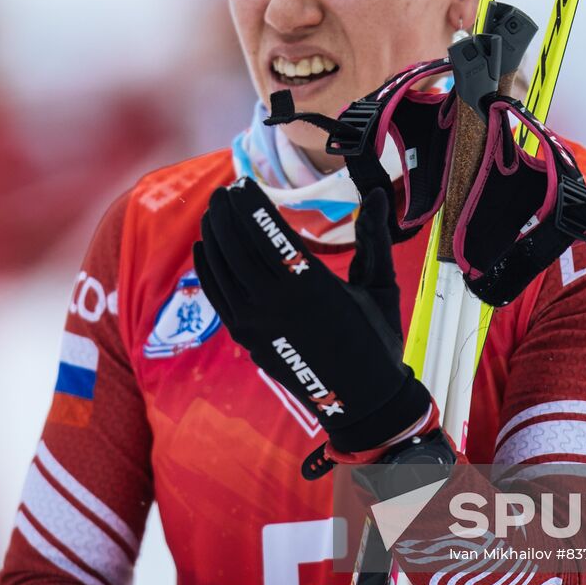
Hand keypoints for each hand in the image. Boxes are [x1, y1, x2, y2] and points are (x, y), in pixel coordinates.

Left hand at [194, 178, 430, 454]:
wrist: (362, 401)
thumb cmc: (377, 341)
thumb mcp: (380, 286)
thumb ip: (375, 237)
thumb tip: (382, 193)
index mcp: (312, 284)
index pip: (268, 232)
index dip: (251, 205)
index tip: (243, 183)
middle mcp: (277, 302)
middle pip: (238, 246)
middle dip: (227, 214)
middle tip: (224, 192)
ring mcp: (256, 323)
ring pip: (223, 269)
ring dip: (214, 236)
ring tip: (213, 212)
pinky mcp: (246, 339)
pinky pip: (217, 296)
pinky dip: (206, 269)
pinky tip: (203, 249)